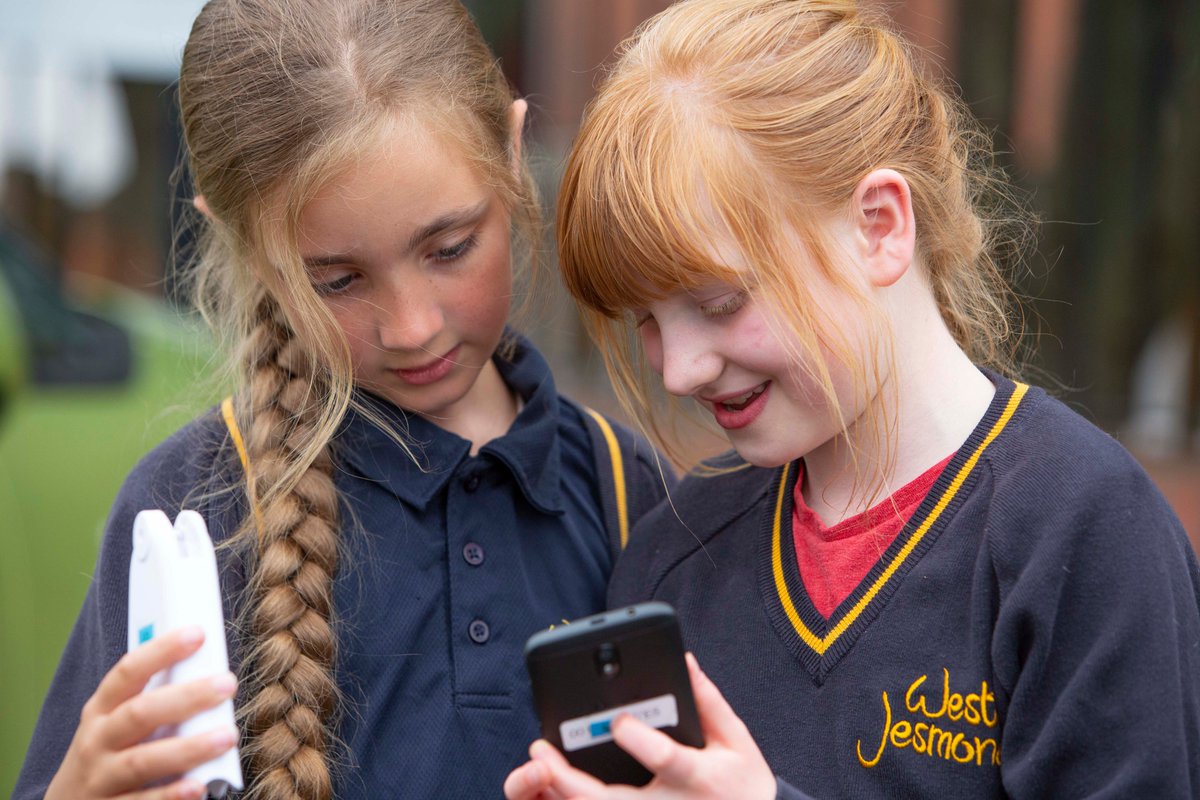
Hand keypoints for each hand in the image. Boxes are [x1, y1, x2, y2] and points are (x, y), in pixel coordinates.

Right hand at [46, 626, 238, 799]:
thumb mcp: (115, 723)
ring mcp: (101, 778)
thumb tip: (208, 676)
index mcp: (101, 710)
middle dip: (186, 697)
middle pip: (139, 714)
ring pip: (142, 761)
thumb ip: (153, 702)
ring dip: (188, 748)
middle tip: (228, 683)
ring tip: (228, 736)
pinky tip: (198, 787)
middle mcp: (97, 741)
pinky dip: (170, 795)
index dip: (161, 651)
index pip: (128, 672)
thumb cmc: (107, 754)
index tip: (197, 633)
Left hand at [505, 653, 776, 799]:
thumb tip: (683, 660)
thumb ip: (708, 701)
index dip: (640, 741)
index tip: (618, 721)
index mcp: (700, 778)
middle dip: (571, 780)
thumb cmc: (743, 784)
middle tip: (541, 752)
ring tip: (538, 766)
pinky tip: (553, 787)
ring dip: (564, 793)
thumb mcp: (736, 741)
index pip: (666, 760)